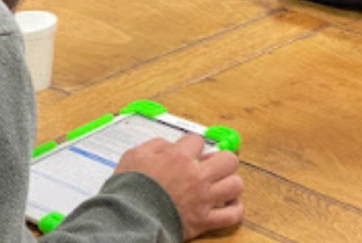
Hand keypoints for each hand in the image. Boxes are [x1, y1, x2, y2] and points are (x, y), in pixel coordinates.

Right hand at [115, 134, 243, 239]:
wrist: (126, 218)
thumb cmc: (127, 189)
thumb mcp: (134, 155)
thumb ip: (155, 145)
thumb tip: (169, 144)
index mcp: (178, 158)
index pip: (198, 141)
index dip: (194, 146)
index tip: (190, 152)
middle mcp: (195, 176)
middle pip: (228, 159)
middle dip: (222, 160)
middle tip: (212, 167)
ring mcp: (202, 199)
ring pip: (235, 185)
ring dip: (230, 184)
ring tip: (221, 186)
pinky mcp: (203, 221)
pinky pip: (232, 215)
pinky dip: (234, 210)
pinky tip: (228, 206)